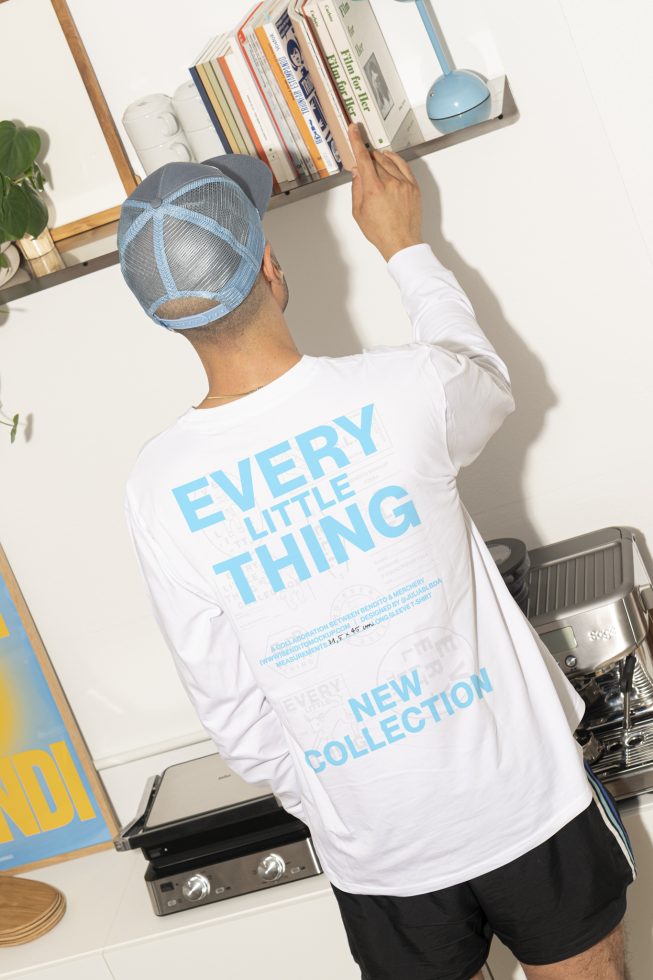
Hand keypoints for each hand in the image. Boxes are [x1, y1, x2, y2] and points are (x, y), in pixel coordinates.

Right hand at [349, 123, 422, 261]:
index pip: (363, 158)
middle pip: (375, 158)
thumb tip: (357, 171)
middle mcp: (389, 182)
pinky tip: (389, 158)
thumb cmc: (380, 232)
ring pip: (389, 160)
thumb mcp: (358, 212)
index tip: (354, 129)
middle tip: (363, 159)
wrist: (402, 243)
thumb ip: (356, 188)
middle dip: (367, 156)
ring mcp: (403, 183)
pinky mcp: (413, 186)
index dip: (357, 141)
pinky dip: (395, 159)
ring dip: (379, 158)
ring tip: (374, 163)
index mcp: (373, 189)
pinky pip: (403, 165)